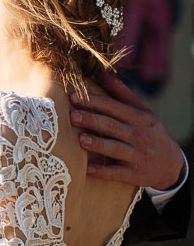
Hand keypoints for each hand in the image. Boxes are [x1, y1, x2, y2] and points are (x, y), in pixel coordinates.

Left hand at [70, 71, 184, 189]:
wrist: (172, 164)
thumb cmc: (149, 132)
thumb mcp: (142, 111)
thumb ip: (120, 92)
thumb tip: (99, 72)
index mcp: (138, 118)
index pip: (113, 107)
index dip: (94, 101)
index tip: (73, 97)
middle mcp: (137, 135)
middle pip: (112, 126)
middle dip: (92, 120)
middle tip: (72, 116)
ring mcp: (136, 155)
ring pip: (115, 149)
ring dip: (98, 144)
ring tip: (81, 140)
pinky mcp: (135, 174)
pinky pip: (117, 173)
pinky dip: (103, 171)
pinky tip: (88, 170)